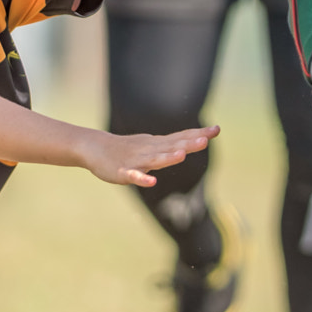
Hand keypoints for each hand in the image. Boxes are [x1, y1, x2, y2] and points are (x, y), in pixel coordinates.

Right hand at [79, 124, 217, 186]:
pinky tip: (152, 182)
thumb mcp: (152, 145)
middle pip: (172, 146)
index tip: (217, 129)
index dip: (199, 134)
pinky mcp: (122, 172)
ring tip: (182, 155)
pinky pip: (133, 176)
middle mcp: (150, 150)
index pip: (182, 137)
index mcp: (158, 144)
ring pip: (155, 160)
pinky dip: (142, 179)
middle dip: (189, 143)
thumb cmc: (126, 148)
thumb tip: (194, 140)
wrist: (94, 148)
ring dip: (168, 157)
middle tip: (206, 138)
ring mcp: (136, 161)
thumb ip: (171, 145)